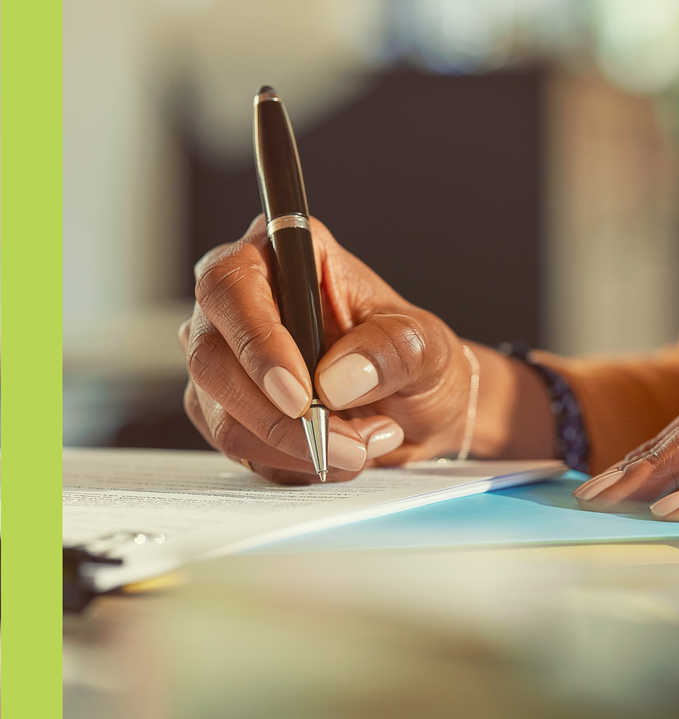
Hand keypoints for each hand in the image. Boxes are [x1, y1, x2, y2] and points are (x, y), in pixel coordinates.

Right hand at [181, 216, 473, 482]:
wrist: (415, 404)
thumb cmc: (414, 356)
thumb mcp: (425, 345)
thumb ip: (390, 350)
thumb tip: (336, 380)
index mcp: (287, 255)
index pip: (232, 284)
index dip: (256, 340)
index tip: (300, 395)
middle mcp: (241, 301)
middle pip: (213, 357)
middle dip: (282, 417)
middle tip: (348, 443)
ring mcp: (225, 357)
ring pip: (222, 414)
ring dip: (296, 446)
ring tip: (363, 444)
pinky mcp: (224, 408)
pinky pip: (239, 447)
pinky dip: (293, 462)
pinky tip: (339, 453)